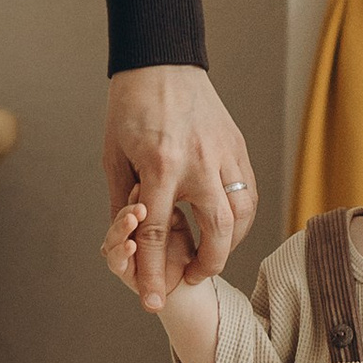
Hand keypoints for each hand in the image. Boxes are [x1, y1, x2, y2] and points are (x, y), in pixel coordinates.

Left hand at [103, 63, 256, 309]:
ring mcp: (223, 152)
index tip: (151, 301)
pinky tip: (227, 226)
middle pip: (215, 230)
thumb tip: (128, 243)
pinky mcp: (237, 146)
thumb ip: (122, 202)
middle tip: (191, 278)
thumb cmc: (130, 108)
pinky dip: (242, 217)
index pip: (157, 233)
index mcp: (160, 165)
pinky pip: (249, 192)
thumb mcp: (114, 157)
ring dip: (229, 243)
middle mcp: (198, 161)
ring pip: (241, 214)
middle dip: (207, 264)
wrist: (161, 61)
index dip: (152, 272)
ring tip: (210, 254)